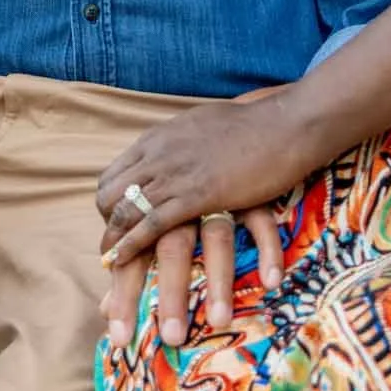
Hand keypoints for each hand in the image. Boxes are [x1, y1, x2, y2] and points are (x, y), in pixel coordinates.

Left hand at [95, 89, 323, 346]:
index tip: (114, 225)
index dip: (109, 203)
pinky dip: (133, 244)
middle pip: (111, 194)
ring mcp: (176, 173)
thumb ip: (181, 145)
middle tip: (110, 251)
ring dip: (114, 242)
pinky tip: (125, 261)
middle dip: (106, 226)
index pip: (114, 174)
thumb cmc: (253, 127)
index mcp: (158, 139)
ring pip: (127, 211)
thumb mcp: (201, 128)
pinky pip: (153, 222)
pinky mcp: (199, 194)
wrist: (284, 124)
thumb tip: (173, 156)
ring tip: (110, 266)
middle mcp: (158, 154)